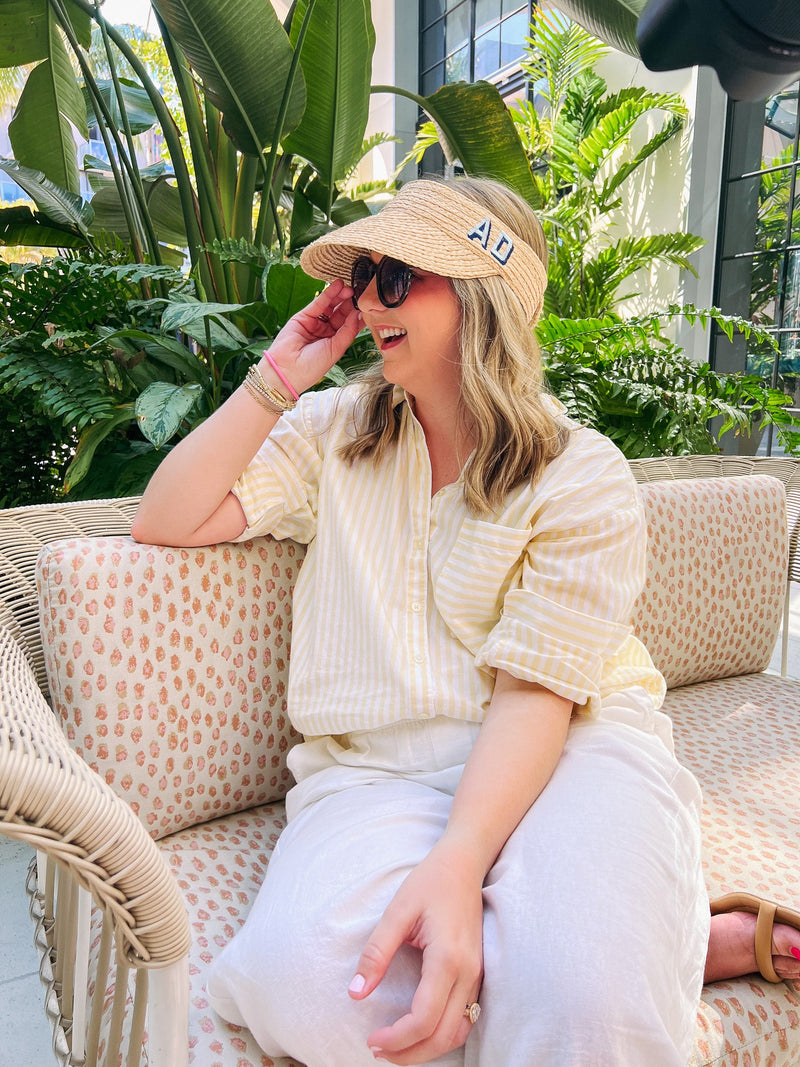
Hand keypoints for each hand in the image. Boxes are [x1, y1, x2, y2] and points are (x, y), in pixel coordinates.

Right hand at [263, 278, 362, 394]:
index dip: (357, 315)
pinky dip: (328, 294)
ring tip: (349, 288)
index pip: (349, 325)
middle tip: (359, 293)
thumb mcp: (336, 349)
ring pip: (330, 307)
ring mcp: (315, 324)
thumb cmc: (312, 366)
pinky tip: (337, 286)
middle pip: (341, 314)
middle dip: (349, 303)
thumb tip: (359, 314)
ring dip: (340, 296)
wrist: (288, 369)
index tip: (367, 306)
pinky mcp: (304, 316)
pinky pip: (319, 303)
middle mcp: (325, 332)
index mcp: (335, 343)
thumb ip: (348, 330)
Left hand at [348, 843, 483, 1064]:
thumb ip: (376, 953)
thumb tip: (356, 993)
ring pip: (457, 1032)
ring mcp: (477, 975)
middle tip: (377, 1050)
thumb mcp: (397, 911)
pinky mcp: (477, 974)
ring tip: (395, 1047)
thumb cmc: (430, 882)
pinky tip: (419, 1031)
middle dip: (409, 1053)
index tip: (371, 1039)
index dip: (396, 1038)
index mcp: (447, 959)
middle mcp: (468, 973)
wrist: (464, 864)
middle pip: (442, 1036)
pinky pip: (464, 1019)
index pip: (423, 1019)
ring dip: (427, 1049)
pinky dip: (442, 1034)